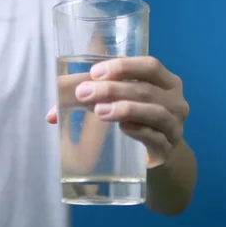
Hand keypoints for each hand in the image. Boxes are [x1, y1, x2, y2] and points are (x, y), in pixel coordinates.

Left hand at [46, 56, 189, 167]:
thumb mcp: (117, 104)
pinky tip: (124, 129)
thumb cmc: (135, 122)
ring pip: (154, 112)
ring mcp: (174, 127)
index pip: (150, 66)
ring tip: (100, 112)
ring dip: (125, 108)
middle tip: (83, 94)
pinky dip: (140, 131)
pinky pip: (156, 138)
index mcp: (165, 82)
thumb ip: (87, 99)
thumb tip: (50, 113)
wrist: (156, 160)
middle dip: (112, 89)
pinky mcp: (167, 150)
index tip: (94, 73)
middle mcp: (175, 102)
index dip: (123, 66)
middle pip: (145, 89)